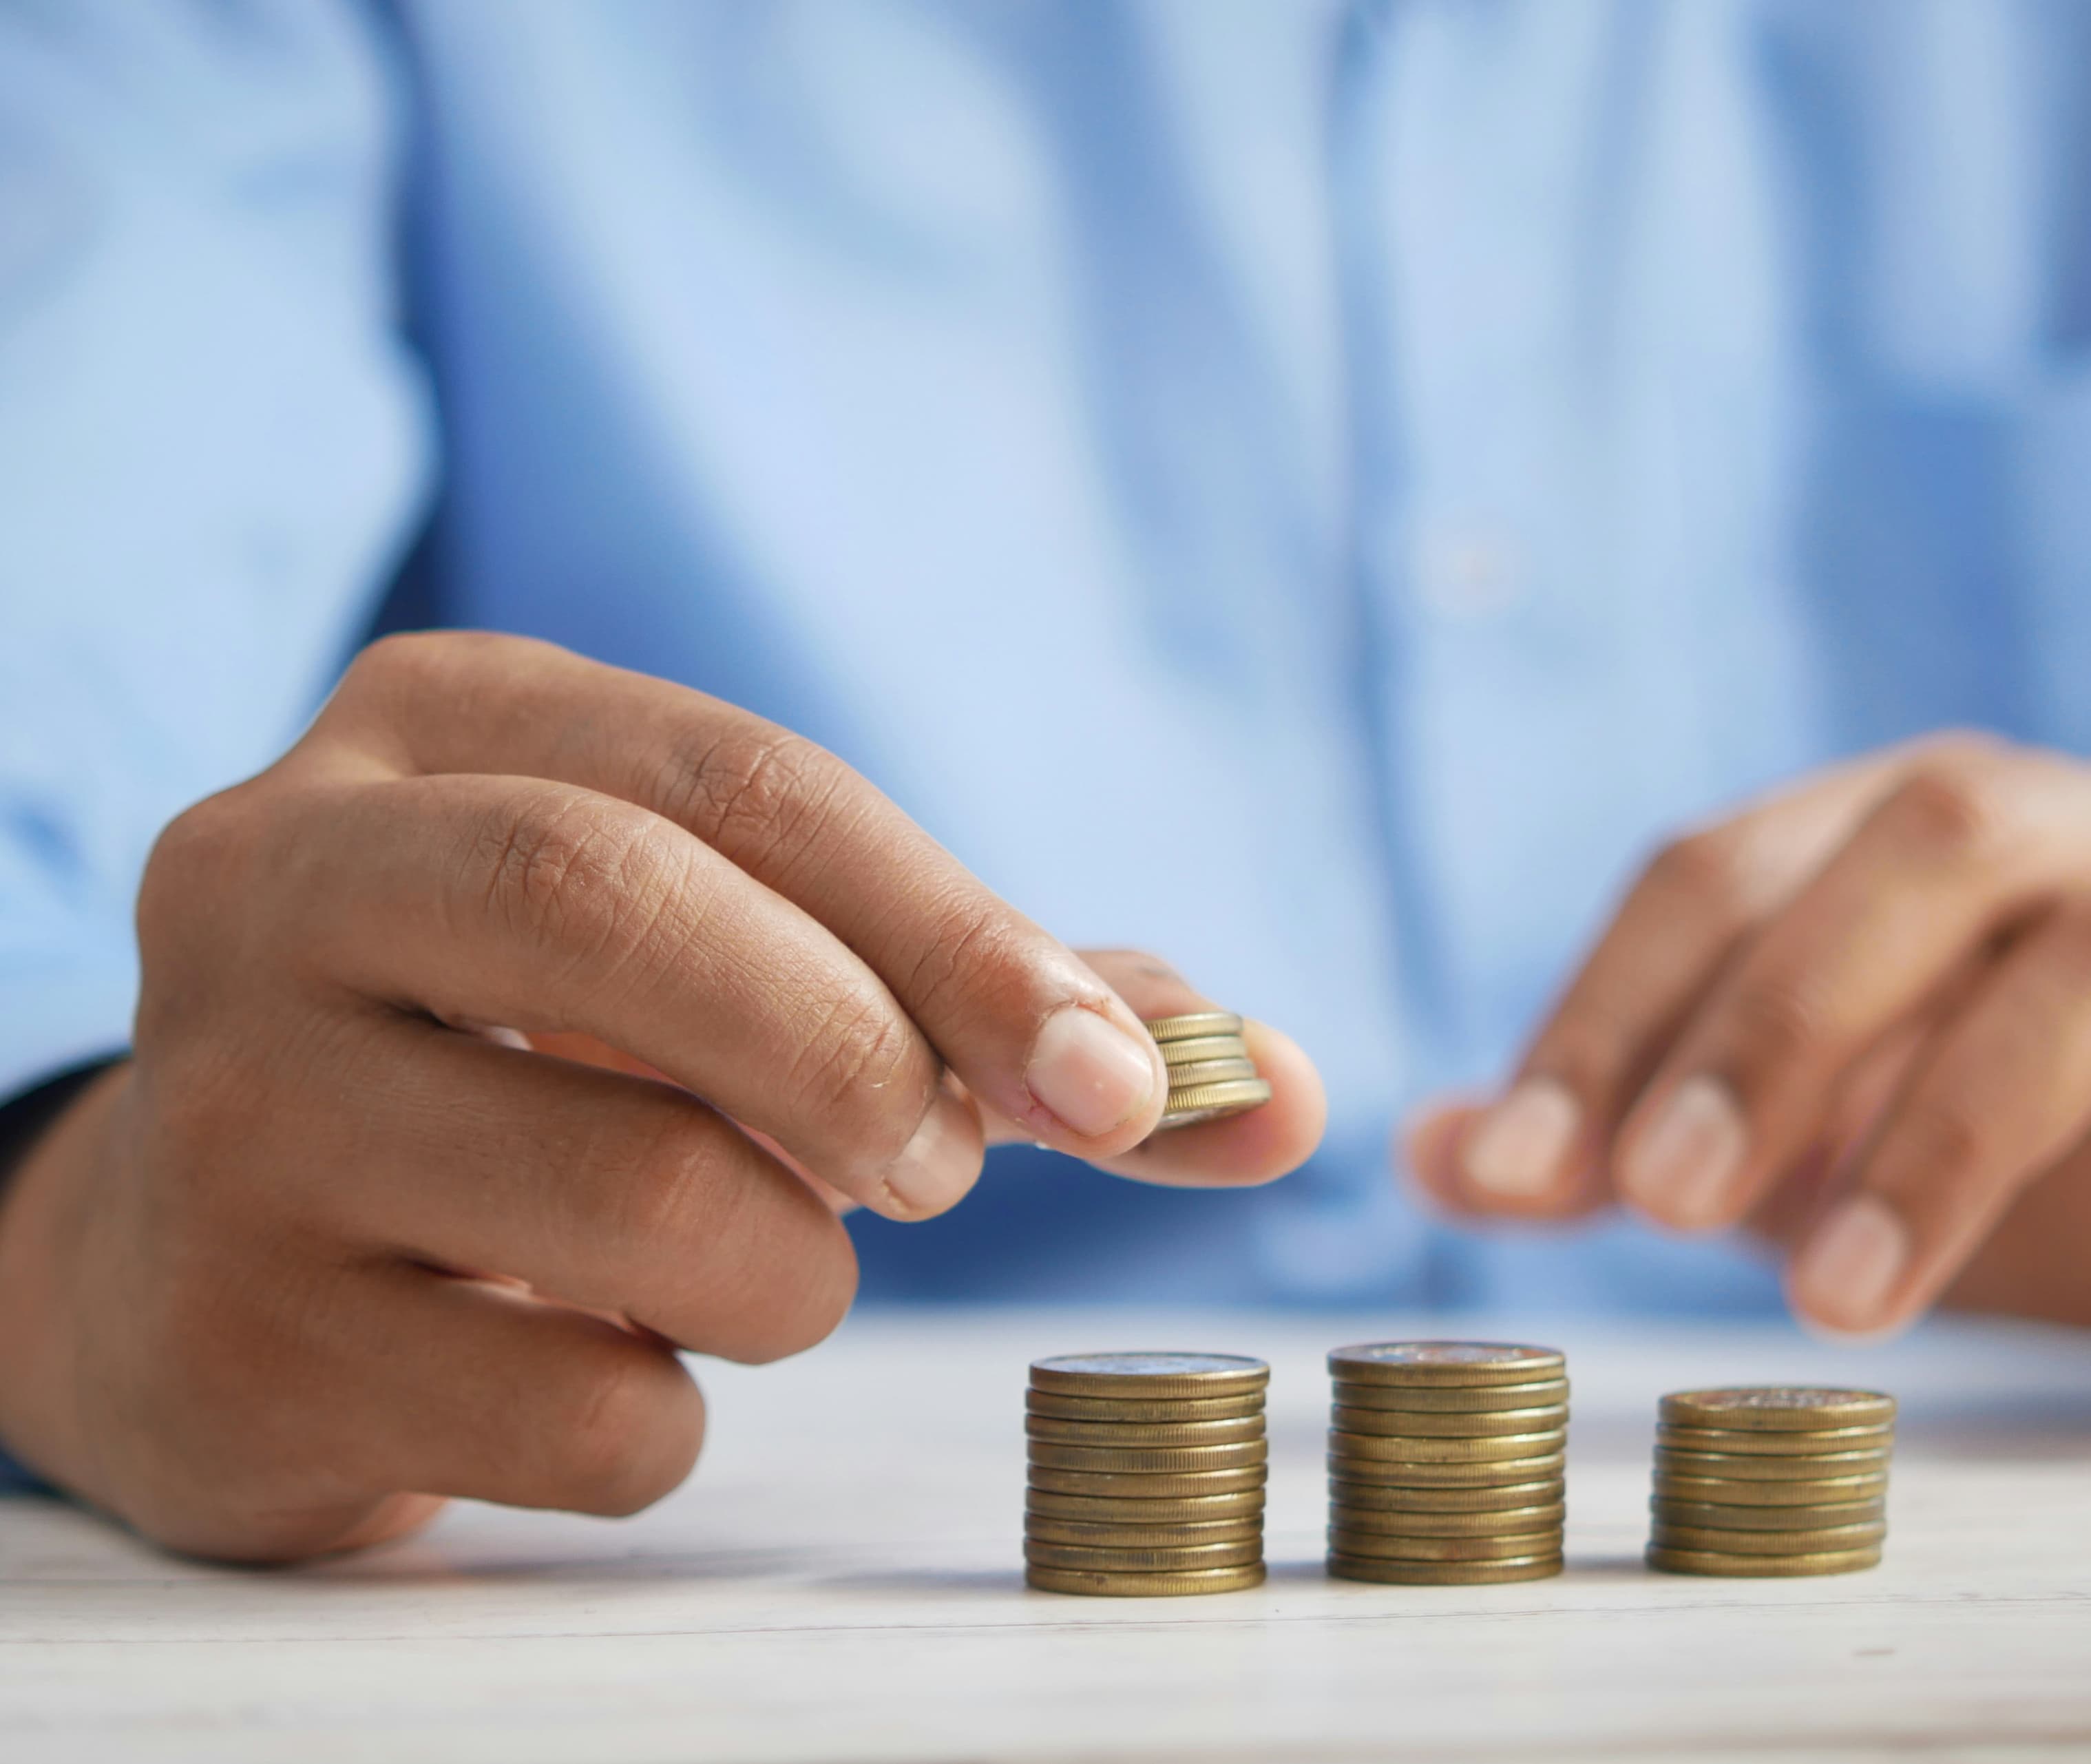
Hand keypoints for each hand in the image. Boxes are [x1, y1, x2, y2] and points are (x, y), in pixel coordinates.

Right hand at [0, 634, 1323, 1560]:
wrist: (216, 1257)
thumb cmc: (548, 1073)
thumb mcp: (735, 967)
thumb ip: (1002, 1009)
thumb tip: (1282, 1089)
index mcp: (441, 727)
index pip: (744, 780)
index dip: (963, 931)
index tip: (1124, 1080)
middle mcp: (285, 877)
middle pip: (622, 908)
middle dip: (858, 1055)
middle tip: (939, 1172)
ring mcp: (227, 1110)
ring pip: (631, 1194)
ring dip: (787, 1272)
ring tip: (746, 1265)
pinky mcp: (229, 1338)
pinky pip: (572, 1411)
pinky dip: (669, 1417)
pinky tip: (599, 1363)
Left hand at [1411, 735, 2090, 1409]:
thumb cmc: (2044, 1137)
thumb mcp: (1816, 1127)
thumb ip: (1635, 1129)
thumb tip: (1430, 1155)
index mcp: (1932, 822)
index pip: (1731, 859)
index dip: (1610, 1005)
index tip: (1515, 1168)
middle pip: (1936, 839)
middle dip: (1780, 1020)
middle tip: (1665, 1206)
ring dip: (1955, 1132)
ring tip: (1845, 1304)